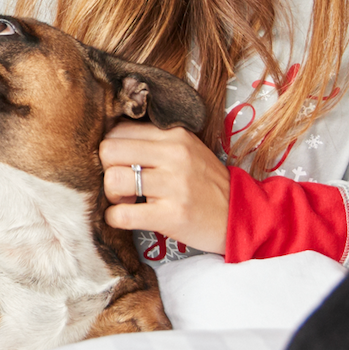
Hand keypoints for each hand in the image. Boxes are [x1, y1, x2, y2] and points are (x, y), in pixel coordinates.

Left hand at [99, 122, 230, 253]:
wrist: (242, 216)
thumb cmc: (206, 184)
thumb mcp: (186, 150)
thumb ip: (154, 143)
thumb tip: (108, 143)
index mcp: (175, 134)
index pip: (118, 130)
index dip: (112, 151)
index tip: (123, 166)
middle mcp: (175, 155)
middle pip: (108, 151)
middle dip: (106, 170)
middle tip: (122, 184)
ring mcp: (174, 185)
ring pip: (112, 180)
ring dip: (112, 196)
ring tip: (128, 201)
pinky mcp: (172, 215)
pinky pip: (122, 215)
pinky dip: (115, 219)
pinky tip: (127, 218)